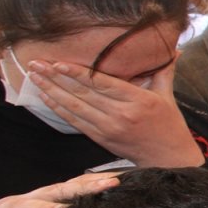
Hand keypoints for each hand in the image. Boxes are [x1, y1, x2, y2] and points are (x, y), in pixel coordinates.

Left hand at [26, 59, 204, 167]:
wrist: (168, 159)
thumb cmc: (169, 125)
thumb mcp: (167, 95)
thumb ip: (164, 70)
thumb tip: (172, 48)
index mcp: (138, 100)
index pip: (102, 83)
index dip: (78, 73)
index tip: (58, 62)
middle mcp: (121, 114)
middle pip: (82, 93)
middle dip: (55, 77)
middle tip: (36, 64)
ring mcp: (108, 128)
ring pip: (74, 107)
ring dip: (51, 91)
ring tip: (34, 77)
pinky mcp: (101, 138)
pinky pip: (74, 121)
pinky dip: (58, 108)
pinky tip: (45, 96)